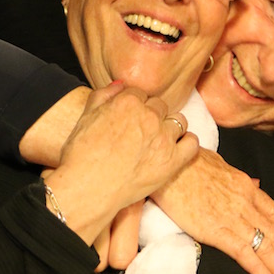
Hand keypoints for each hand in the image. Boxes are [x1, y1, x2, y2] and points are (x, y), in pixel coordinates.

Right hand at [44, 82, 198, 244]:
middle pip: (160, 106)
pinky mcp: (173, 160)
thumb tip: (120, 84)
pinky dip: (187, 143)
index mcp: (127, 102)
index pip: (140, 93)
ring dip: (170, 128)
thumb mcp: (85, 118)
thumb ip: (103, 96)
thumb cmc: (81, 156)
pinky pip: (192, 143)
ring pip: (178, 121)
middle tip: (140, 133)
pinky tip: (177, 148)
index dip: (134, 106)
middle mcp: (149, 116)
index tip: (129, 119)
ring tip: (157, 141)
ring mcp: (163, 138)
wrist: (87, 189)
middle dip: (151, 116)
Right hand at [152, 148, 273, 273]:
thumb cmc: (187, 160)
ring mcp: (231, 217)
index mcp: (244, 185)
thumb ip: (237, 176)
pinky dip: (258, 268)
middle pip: (271, 232)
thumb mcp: (219, 162)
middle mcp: (243, 202)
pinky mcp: (215, 231)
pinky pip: (243, 252)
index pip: (272, 210)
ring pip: (263, 245)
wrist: (169, 163)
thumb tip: (253, 183)